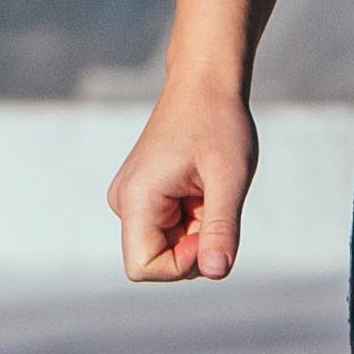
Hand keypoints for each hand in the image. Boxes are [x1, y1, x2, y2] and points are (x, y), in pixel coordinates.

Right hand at [110, 76, 252, 281]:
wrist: (205, 81)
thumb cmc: (218, 122)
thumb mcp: (229, 178)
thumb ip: (221, 228)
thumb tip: (217, 271)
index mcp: (135, 198)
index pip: (143, 268)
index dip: (182, 264)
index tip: (209, 231)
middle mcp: (124, 201)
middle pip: (157, 260)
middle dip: (194, 245)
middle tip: (215, 202)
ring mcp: (132, 198)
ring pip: (166, 245)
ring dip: (196, 230)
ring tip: (209, 188)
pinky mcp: (144, 195)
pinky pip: (169, 229)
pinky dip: (193, 218)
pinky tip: (202, 186)